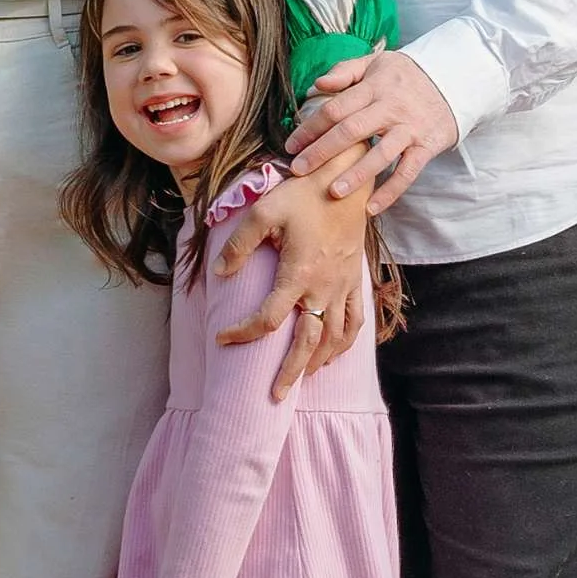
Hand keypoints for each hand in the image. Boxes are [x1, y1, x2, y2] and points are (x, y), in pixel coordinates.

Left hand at [214, 159, 371, 394]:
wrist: (346, 182)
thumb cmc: (302, 194)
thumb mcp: (263, 211)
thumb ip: (239, 244)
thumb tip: (220, 273)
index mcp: (297, 274)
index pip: (267, 318)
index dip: (242, 333)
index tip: (223, 339)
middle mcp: (322, 287)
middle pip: (307, 342)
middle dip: (290, 371)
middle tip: (274, 396)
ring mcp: (342, 287)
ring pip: (334, 338)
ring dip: (318, 361)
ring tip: (302, 378)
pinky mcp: (354, 281)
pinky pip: (356, 321)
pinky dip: (346, 343)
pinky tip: (334, 353)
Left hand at [286, 50, 459, 214]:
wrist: (455, 79)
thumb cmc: (406, 75)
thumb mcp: (376, 62)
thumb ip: (345, 71)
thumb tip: (317, 84)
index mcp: (374, 87)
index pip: (335, 108)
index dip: (310, 128)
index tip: (291, 145)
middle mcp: (391, 108)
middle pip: (350, 131)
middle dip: (322, 152)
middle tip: (299, 170)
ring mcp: (410, 129)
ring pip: (380, 155)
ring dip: (355, 175)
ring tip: (333, 192)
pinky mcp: (426, 147)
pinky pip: (407, 173)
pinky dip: (390, 192)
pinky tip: (371, 208)